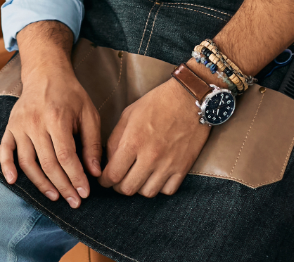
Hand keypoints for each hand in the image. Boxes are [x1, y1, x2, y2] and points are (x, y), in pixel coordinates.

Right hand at [0, 22, 102, 207]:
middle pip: (48, 163)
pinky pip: (5, 149)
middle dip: (63, 186)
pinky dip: (6, 166)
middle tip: (74, 202)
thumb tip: (94, 172)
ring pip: (27, 162)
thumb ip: (92, 143)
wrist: (46, 73)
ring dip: (40, 183)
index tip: (85, 193)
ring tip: (55, 196)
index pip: (66, 157)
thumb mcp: (89, 113)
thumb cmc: (70, 94)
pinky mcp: (10, 126)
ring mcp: (20, 125)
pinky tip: (13, 181)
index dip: (75, 178)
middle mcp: (35, 123)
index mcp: (57, 118)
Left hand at [99, 77, 209, 196]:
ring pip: (147, 193)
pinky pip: (167, 190)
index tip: (104, 179)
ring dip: (139, 187)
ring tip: (137, 177)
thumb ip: (115, 140)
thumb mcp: (128, 115)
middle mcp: (150, 157)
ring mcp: (168, 164)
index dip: (104, 181)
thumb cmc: (157, 103)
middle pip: (128, 189)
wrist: (189, 99)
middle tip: (118, 179)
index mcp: (133, 142)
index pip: (113, 175)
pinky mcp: (183, 167)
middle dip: (118, 186)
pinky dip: (159, 187)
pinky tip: (155, 176)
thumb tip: (109, 161)